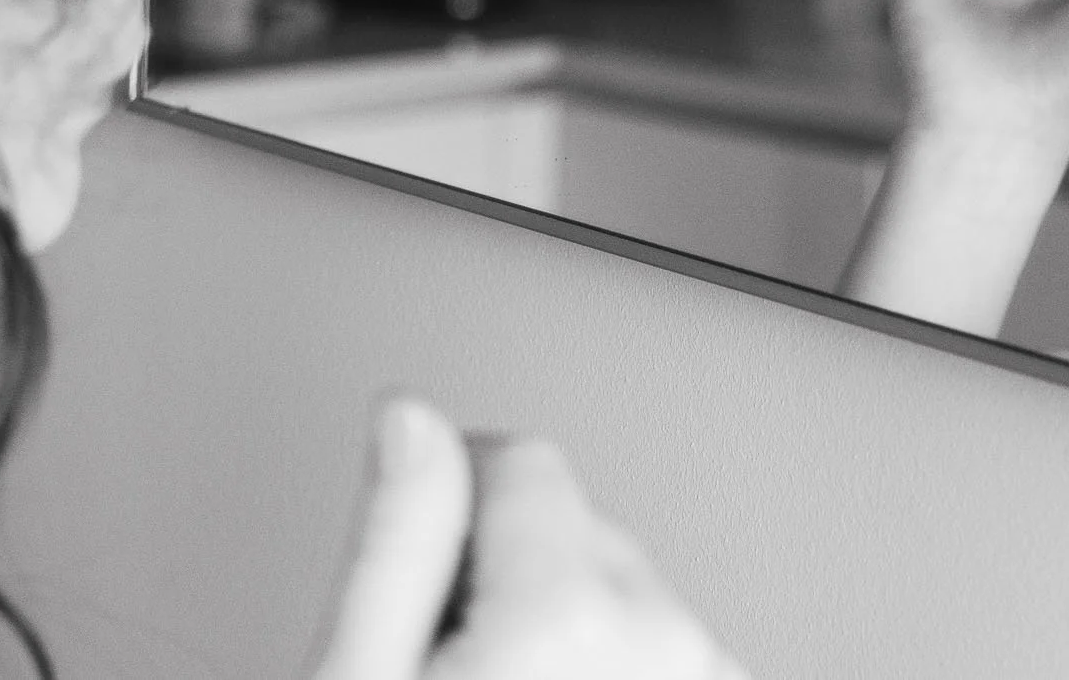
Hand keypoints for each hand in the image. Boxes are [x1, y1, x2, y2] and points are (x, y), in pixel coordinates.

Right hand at [311, 396, 747, 679]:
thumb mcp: (362, 673)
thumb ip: (397, 538)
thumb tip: (410, 415)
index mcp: (566, 614)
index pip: (523, 460)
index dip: (456, 498)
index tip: (426, 556)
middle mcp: (663, 638)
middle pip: (580, 526)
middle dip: (515, 570)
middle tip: (452, 659)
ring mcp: (706, 672)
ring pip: (627, 584)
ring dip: (573, 620)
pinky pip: (671, 638)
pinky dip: (624, 656)